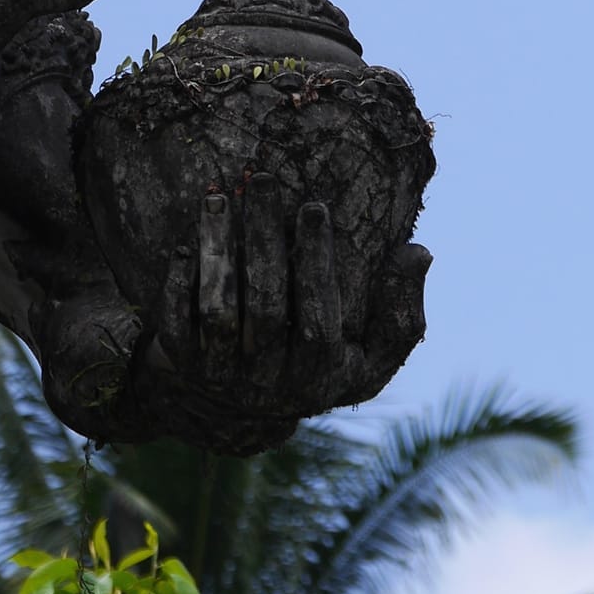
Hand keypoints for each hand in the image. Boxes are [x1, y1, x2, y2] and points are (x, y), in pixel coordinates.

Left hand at [132, 190, 430, 451]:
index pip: (318, 317)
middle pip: (265, 307)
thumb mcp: (369, 358)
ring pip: (217, 310)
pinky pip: (176, 322)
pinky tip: (184, 242)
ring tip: (218, 198)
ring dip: (217, 251)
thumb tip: (418, 252)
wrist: (239, 414)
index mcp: (318, 375)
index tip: (314, 206)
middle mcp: (267, 382)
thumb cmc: (317, 366)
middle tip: (262, 180)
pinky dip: (178, 282)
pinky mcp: (180, 364)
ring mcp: (220, 374)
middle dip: (264, 239)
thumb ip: (401, 314)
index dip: (315, 263)